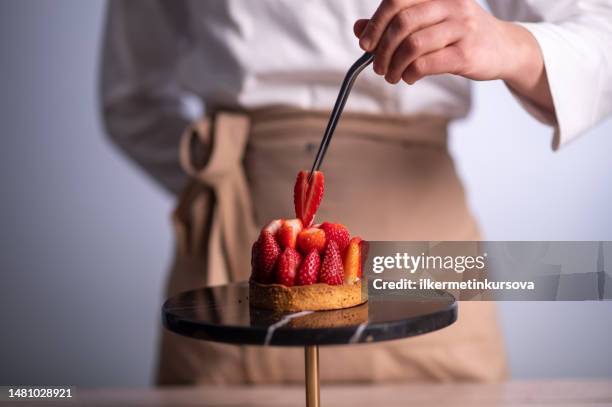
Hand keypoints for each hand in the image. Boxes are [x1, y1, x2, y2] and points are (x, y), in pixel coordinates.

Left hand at [354, 0, 552, 111]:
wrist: (504, 48)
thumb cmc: (460, 34)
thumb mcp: (429, 22)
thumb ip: (394, 24)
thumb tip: (359, 29)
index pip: (397, 1)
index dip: (376, 23)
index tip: (366, 44)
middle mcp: (451, 5)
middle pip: (402, 23)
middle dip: (382, 49)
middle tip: (378, 67)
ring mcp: (461, 28)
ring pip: (412, 45)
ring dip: (394, 66)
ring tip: (392, 76)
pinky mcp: (466, 53)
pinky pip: (426, 63)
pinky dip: (410, 73)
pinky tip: (409, 77)